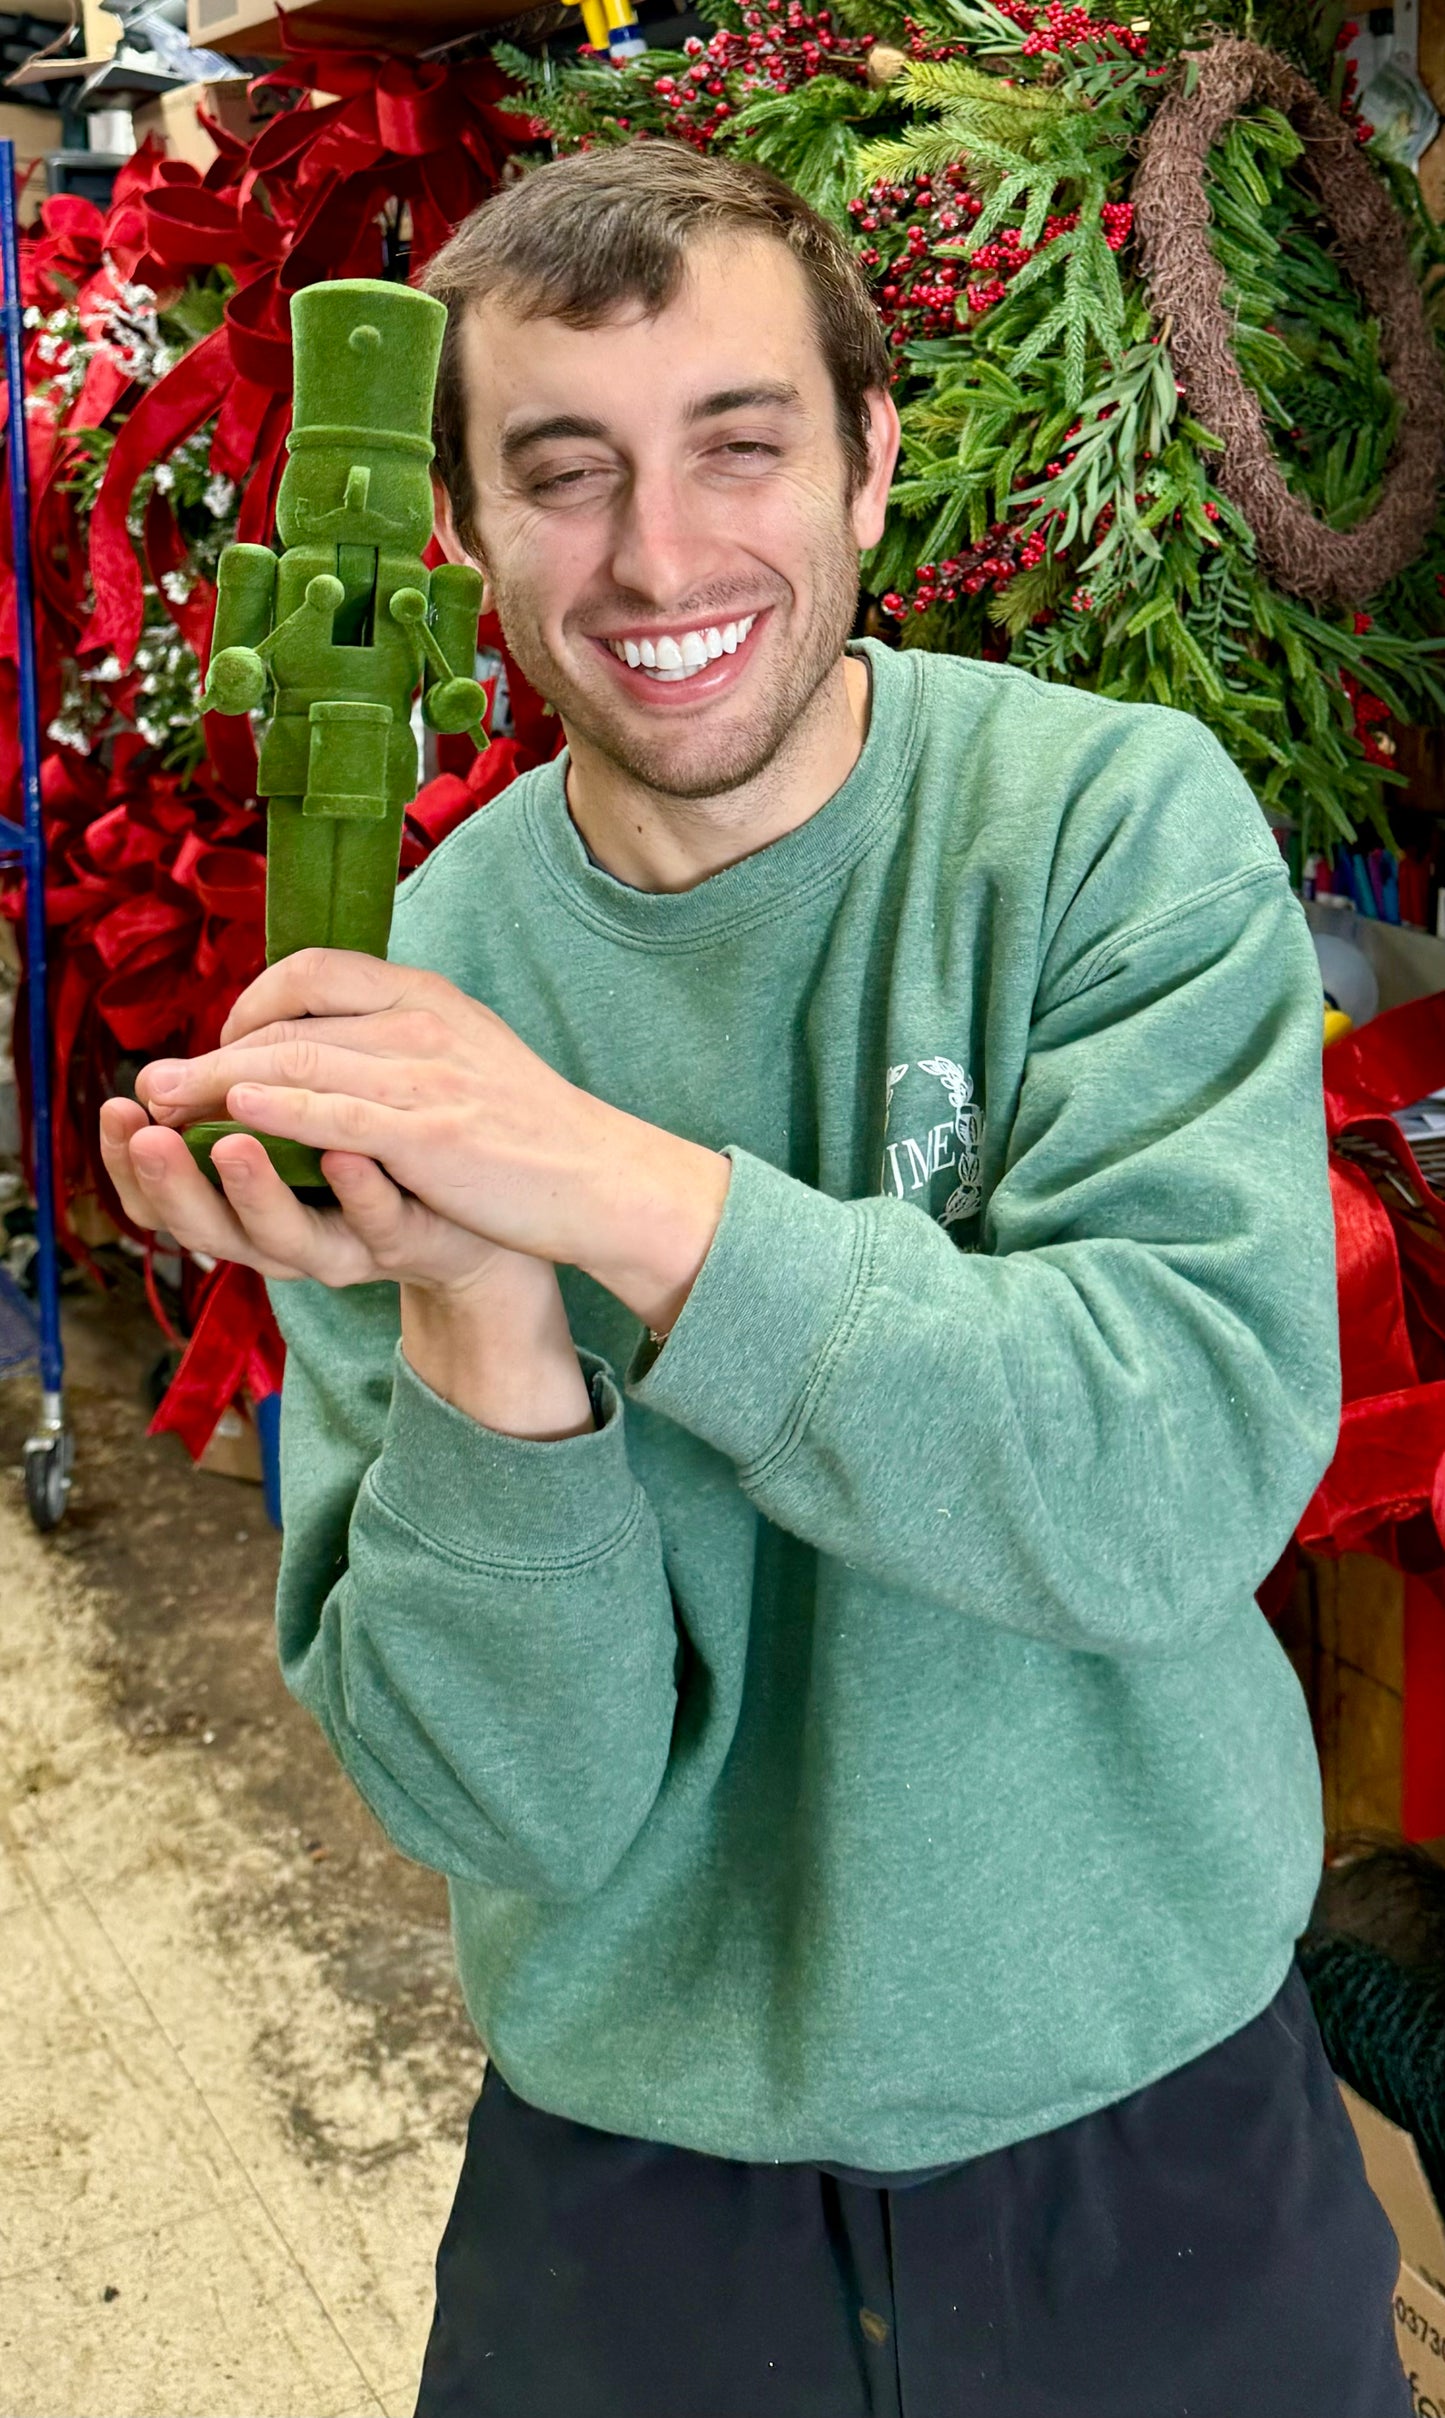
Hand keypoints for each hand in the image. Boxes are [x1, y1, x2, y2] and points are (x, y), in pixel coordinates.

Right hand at [99, 1096, 517, 1296]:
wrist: (476, 1212)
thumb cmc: (374, 1157)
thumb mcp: (306, 1121)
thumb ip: (259, 1090)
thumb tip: (201, 1049)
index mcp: (243, 1204)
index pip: (162, 1198)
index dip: (127, 1162)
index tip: (114, 1111)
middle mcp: (282, 1234)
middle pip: (207, 1225)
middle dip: (172, 1183)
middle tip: (146, 1137)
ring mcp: (344, 1242)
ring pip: (284, 1235)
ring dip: (255, 1189)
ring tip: (233, 1143)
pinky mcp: (405, 1239)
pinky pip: (376, 1221)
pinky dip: (358, 1190)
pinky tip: (345, 1153)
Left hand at [133, 950, 730, 1328]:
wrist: (600, 1177)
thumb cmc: (527, 1128)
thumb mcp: (464, 1051)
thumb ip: (397, 1036)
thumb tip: (326, 1037)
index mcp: (425, 996)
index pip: (315, 970)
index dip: (254, 1002)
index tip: (225, 1043)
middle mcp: (420, 1022)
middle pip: (289, 1022)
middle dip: (211, 1054)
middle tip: (156, 1083)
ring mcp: (425, 1075)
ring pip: (298, 1064)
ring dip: (217, 1084)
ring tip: (164, 1105)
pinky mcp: (430, 1134)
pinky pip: (337, 1113)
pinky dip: (278, 1110)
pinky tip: (233, 1116)